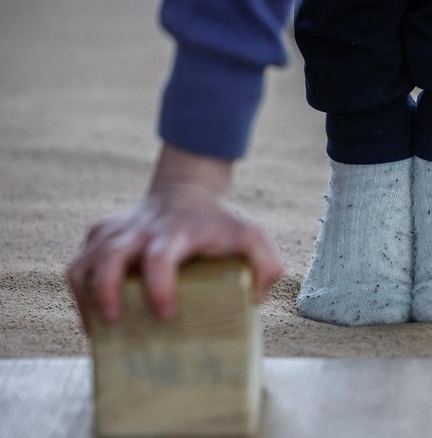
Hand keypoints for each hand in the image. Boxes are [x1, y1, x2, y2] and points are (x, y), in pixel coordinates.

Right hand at [66, 145, 283, 330]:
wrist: (188, 191)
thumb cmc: (220, 225)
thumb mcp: (252, 237)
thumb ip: (267, 265)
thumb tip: (255, 299)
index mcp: (177, 233)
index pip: (160, 257)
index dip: (159, 287)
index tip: (166, 314)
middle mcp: (141, 231)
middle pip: (110, 256)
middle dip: (108, 291)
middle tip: (115, 320)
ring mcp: (116, 233)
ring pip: (85, 261)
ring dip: (86, 295)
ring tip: (99, 327)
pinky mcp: (100, 237)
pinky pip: (78, 264)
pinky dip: (80, 291)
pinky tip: (93, 316)